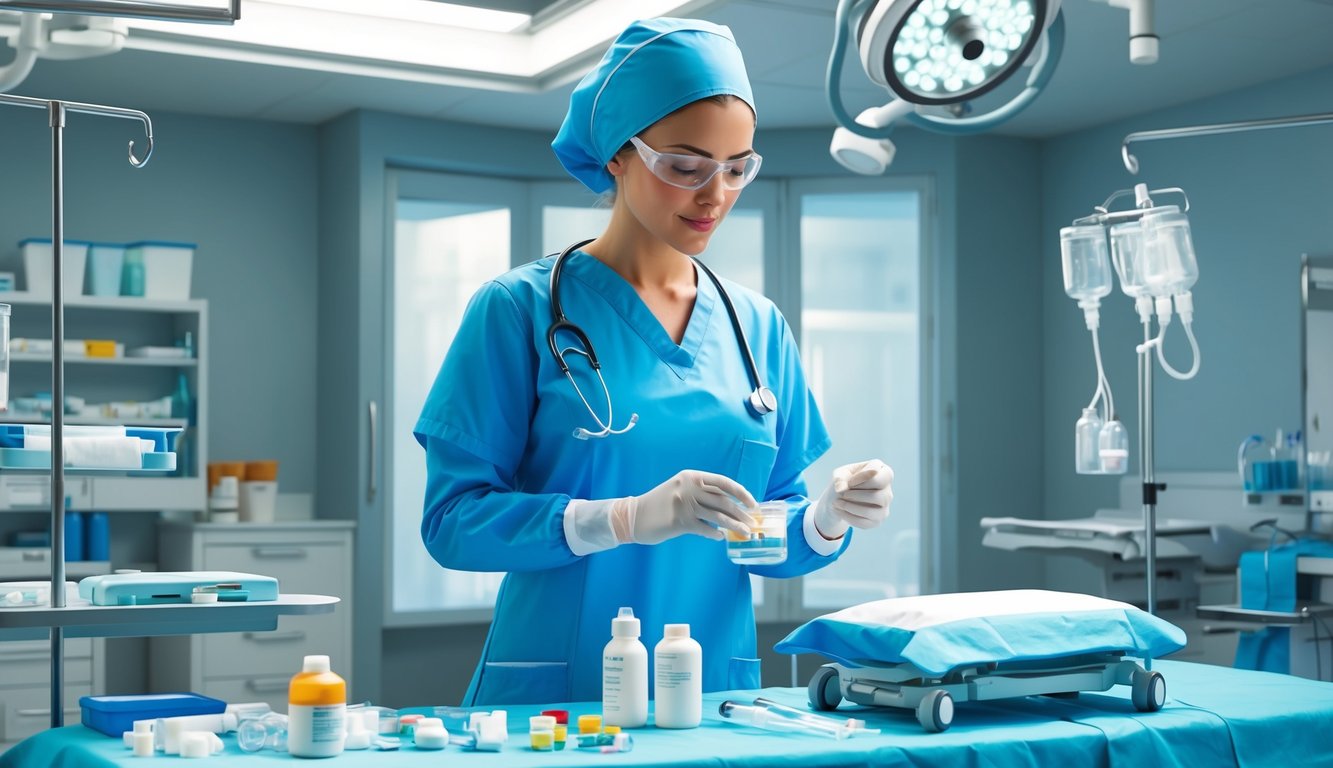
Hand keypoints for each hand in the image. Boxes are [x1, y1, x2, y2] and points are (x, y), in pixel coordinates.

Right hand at [610, 470, 756, 544]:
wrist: (633, 515)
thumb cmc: (660, 504)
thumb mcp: (680, 489)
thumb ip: (701, 492)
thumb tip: (728, 504)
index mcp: (691, 476)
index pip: (723, 482)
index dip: (741, 493)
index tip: (752, 504)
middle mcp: (689, 487)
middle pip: (723, 501)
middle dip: (741, 513)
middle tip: (752, 524)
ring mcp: (684, 504)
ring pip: (718, 516)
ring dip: (734, 526)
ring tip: (744, 533)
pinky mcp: (680, 521)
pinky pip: (705, 529)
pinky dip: (715, 534)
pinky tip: (720, 537)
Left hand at [812, 459, 893, 539]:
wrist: (839, 498)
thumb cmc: (844, 481)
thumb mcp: (840, 474)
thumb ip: (840, 478)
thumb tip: (842, 488)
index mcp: (883, 471)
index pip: (880, 474)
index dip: (862, 477)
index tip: (848, 482)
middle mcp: (887, 489)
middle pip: (881, 496)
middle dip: (859, 495)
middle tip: (844, 494)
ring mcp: (884, 506)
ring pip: (873, 512)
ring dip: (852, 508)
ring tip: (838, 503)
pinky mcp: (877, 520)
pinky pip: (865, 523)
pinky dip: (849, 517)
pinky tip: (839, 511)